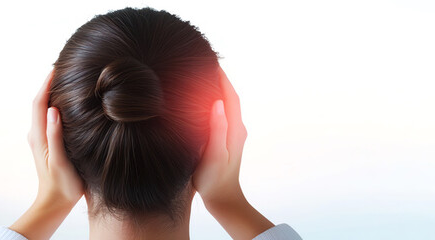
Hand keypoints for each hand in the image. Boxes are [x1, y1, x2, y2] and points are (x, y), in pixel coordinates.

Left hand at [9, 70, 83, 239]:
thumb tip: (52, 110)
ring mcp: (41, 139)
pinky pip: (49, 118)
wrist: (55, 204)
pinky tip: (66, 103)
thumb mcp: (60, 161)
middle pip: (39, 103)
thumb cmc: (62, 185)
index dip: (46, 84)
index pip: (39, 103)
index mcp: (39, 137)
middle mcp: (37, 135)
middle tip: (62, 67)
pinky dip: (55, 105)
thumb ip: (55, 136)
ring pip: (44, 110)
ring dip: (51, 94)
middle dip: (48, 84)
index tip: (56, 68)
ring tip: (65, 80)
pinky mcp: (47, 143)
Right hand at [192, 66, 274, 239]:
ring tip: (200, 75)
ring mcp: (232, 134)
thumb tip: (218, 103)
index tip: (209, 60)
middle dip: (218, 78)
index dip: (221, 77)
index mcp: (234, 130)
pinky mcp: (225, 140)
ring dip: (215, 89)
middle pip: (228, 96)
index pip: (230, 96)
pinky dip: (211, 102)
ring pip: (224, 104)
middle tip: (202, 62)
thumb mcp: (214, 156)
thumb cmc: (214, 180)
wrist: (223, 200)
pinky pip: (220, 114)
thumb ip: (217, 130)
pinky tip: (198, 101)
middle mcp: (236, 129)